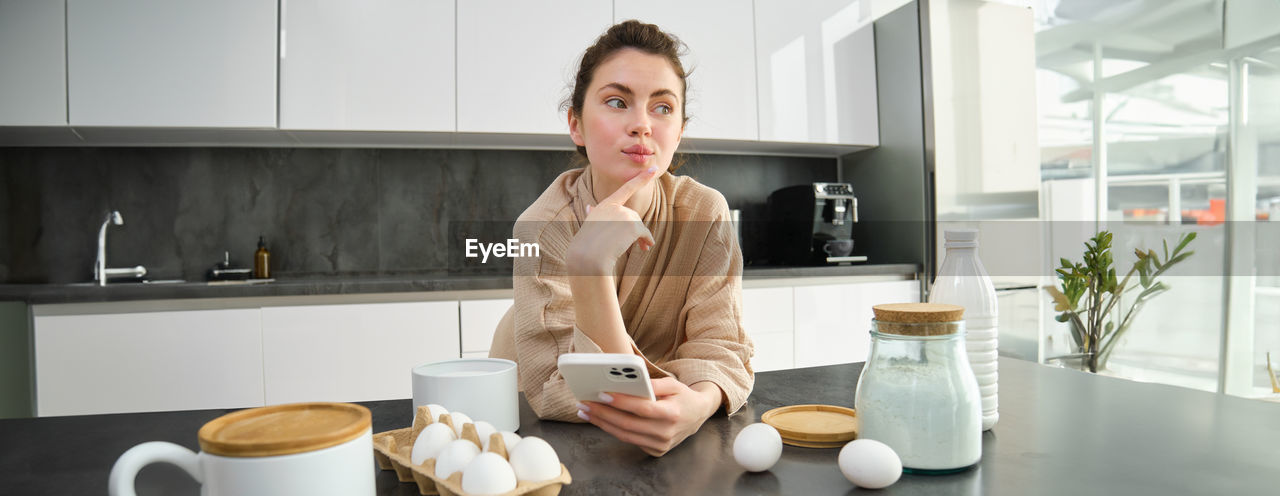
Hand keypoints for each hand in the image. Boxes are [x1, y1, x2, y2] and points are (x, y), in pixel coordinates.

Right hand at [566, 166, 659, 274]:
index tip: (653, 169)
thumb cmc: (587, 244)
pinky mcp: (633, 224)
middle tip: (627, 244)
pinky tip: (644, 248)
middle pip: (632, 217)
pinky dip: (646, 241)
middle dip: (634, 230)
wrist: (588, 257)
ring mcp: (624, 214)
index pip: (626, 189)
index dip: (641, 179)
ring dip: (638, 238)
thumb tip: (590, 206)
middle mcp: (615, 206)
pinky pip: (645, 234)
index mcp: (604, 206)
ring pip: (638, 227)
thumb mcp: (590, 226)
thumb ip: (594, 215)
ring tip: (628, 248)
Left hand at [577, 378, 721, 456]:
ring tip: (586, 412)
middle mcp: (666, 433)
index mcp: (672, 414)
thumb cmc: (682, 396)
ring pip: (625, 435)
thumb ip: (653, 383)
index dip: (621, 402)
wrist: (697, 415)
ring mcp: (661, 445)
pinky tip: (600, 419)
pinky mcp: (656, 451)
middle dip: (602, 413)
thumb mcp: (672, 384)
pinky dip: (613, 430)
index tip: (601, 394)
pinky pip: (630, 440)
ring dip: (602, 423)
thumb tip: (628, 382)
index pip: (642, 408)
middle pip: (628, 424)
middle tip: (584, 403)